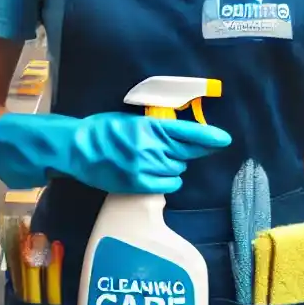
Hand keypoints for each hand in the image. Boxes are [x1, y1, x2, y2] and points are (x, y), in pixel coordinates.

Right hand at [71, 113, 231, 192]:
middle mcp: (151, 147)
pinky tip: (155, 172)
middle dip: (190, 150)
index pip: (186, 132)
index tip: (224, 139)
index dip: (207, 136)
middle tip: (184, 148)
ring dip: (173, 164)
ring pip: (177, 169)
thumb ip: (156, 128)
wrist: (78, 148)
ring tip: (155, 158)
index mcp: (150, 126)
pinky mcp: (138, 183)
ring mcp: (145, 167)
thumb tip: (180, 136)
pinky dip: (167, 179)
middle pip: (185, 153)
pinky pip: (168, 184)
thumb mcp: (133, 120)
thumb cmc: (104, 129)